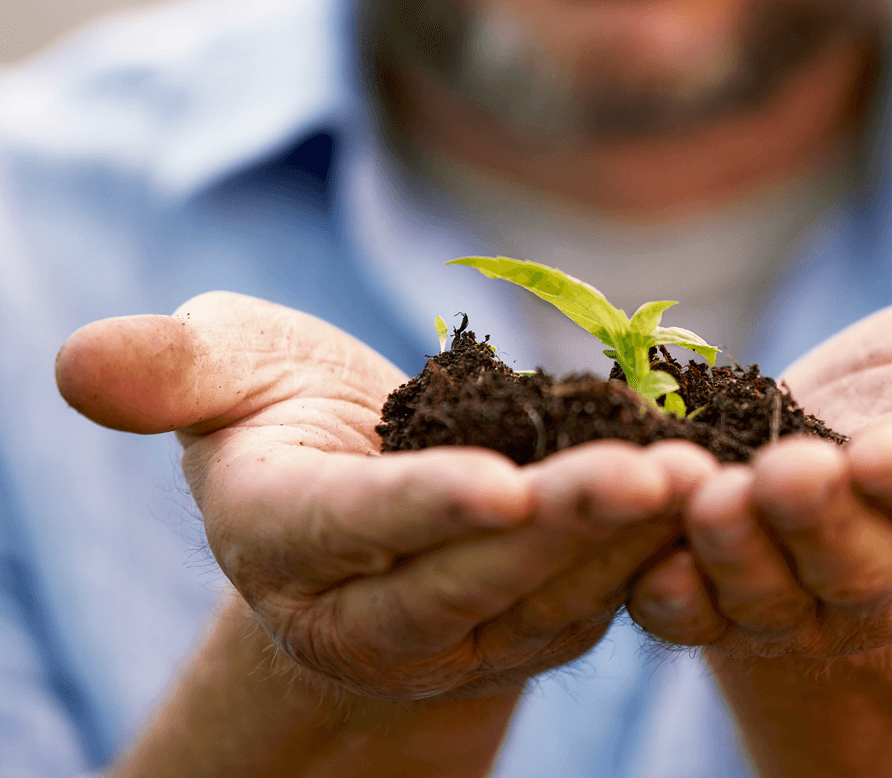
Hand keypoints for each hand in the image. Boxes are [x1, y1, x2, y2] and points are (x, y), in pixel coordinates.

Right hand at [57, 292, 715, 698]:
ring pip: (553, 594)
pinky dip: (654, 548)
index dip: (424, 509)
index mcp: (287, 540)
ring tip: (703, 477)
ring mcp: (465, 624)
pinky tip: (712, 493)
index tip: (501, 484)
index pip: (357, 531)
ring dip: (630, 541)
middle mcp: (375, 607)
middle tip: (651, 472)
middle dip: (562, 527)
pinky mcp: (538, 619)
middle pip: (474, 575)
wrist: (363, 484)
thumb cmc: (285, 410)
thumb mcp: (226, 373)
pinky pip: (600, 592)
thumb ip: (171, 375)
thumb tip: (82, 364)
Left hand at [628, 282, 891, 656]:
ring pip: (766, 595)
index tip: (889, 456)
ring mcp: (798, 591)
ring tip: (708, 500)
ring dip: (734, 555)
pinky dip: (662, 586)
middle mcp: (886, 567)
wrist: (846, 417)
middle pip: (854, 567)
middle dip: (818, 525)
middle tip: (782, 475)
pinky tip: (634, 549)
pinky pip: (688, 608)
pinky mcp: (718, 590)